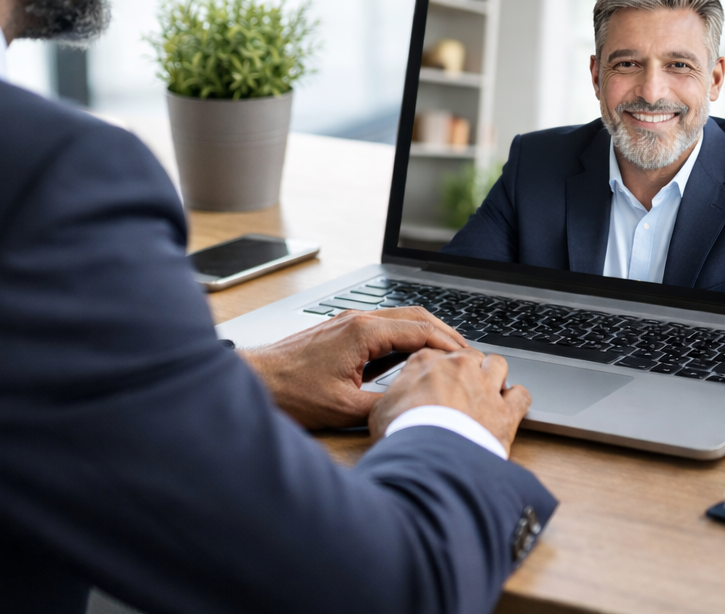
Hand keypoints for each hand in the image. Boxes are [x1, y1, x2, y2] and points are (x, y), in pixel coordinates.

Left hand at [241, 308, 465, 429]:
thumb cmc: (291, 392)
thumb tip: (413, 407)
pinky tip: (413, 357)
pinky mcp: (342, 331)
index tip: (469, 360)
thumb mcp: (343, 408)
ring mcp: (349, 323)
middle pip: (416, 316)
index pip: (421, 330)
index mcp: (363, 332)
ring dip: (426, 334)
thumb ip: (383, 404)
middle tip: (468, 355)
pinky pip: (384, 327)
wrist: (255, 381)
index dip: (450, 345)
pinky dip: (406, 338)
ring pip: (400, 319)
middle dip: (446, 334)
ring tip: (448, 356)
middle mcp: (358, 320)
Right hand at [369, 348, 530, 454]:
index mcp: (426, 362)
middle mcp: (458, 367)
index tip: (437, 382)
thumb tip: (394, 401)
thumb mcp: (381, 411)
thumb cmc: (401, 434)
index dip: (438, 370)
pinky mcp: (506, 411)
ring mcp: (485, 386)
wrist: (428, 458)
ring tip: (488, 393)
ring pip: (498, 365)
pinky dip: (517, 400)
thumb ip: (394, 397)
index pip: (437, 354)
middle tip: (462, 390)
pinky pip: (521, 395)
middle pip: (469, 356)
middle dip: (468, 370)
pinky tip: (510, 409)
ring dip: (495, 376)